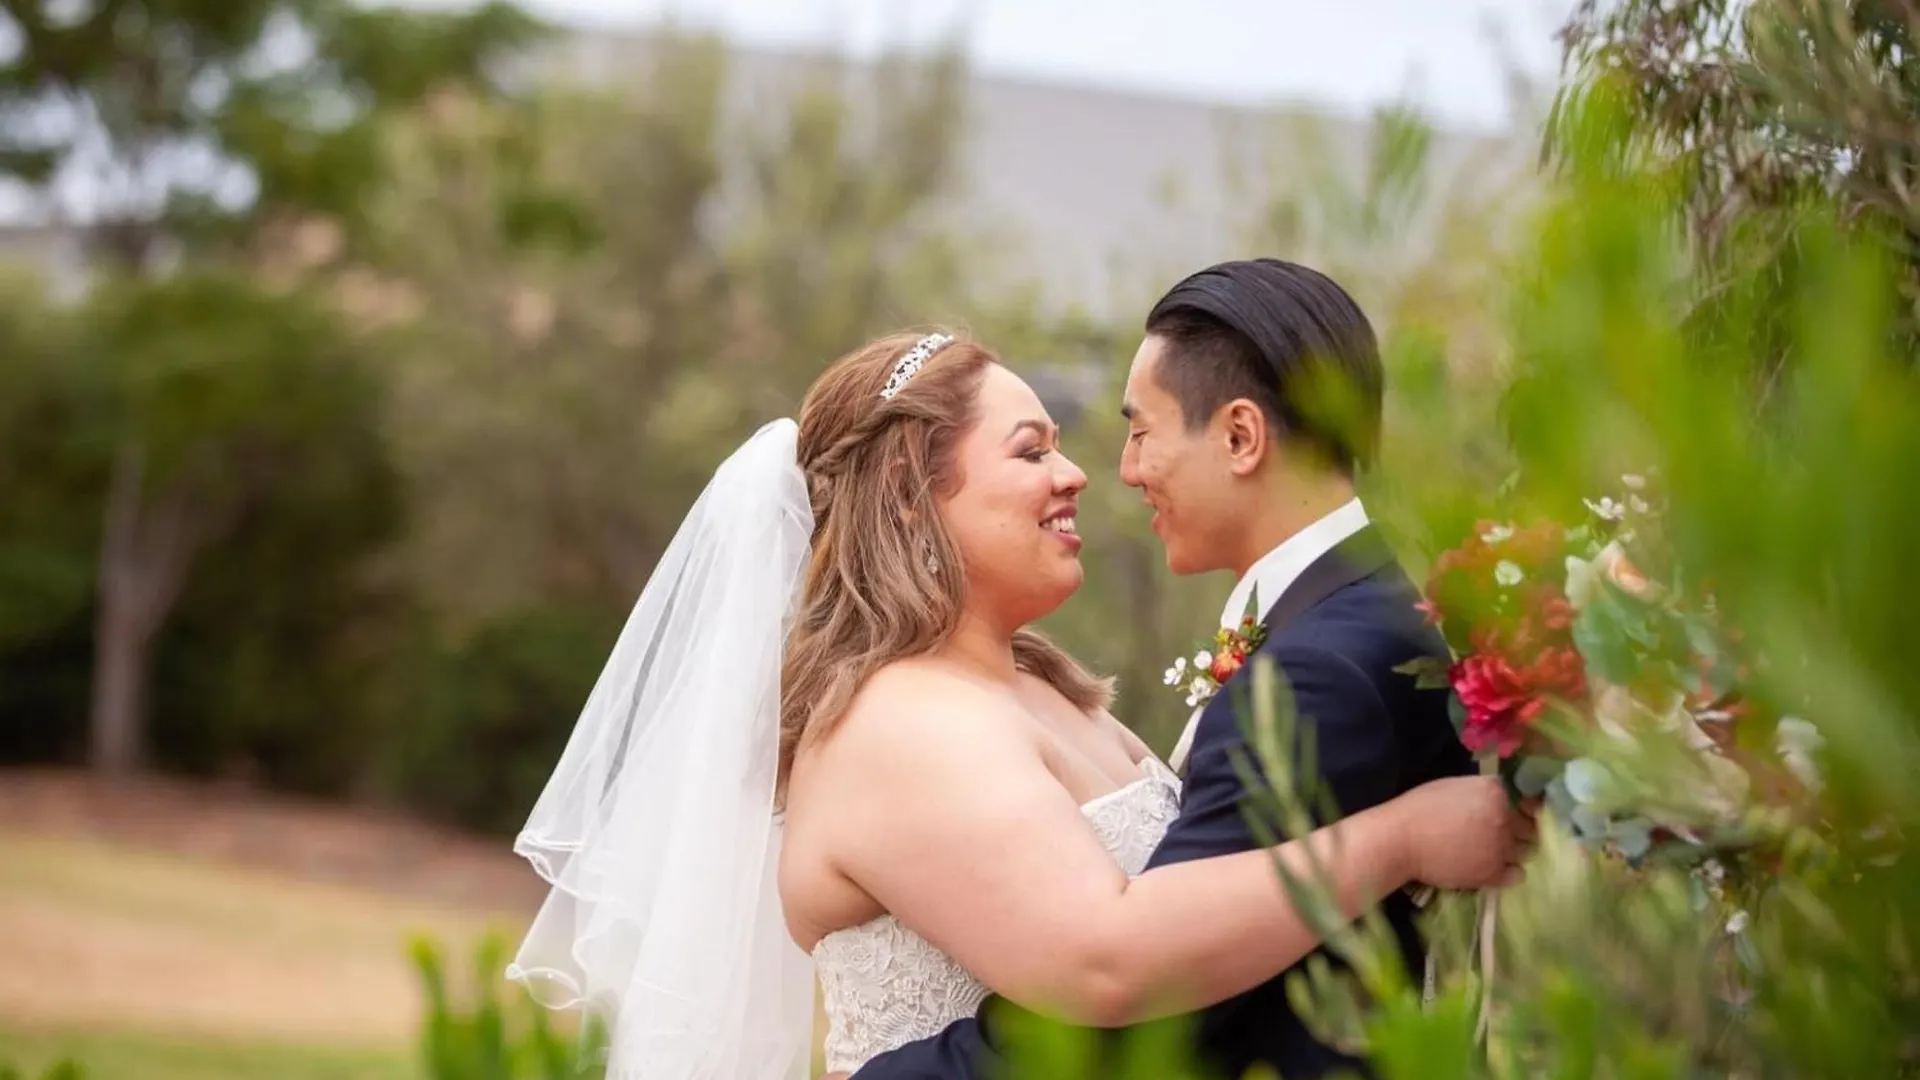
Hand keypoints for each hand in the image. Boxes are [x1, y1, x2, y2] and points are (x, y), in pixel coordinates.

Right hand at [1393, 776, 1535, 890]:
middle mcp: (1504, 818)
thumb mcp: (1454, 786)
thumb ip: (1483, 792)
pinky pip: (1517, 874)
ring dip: (1514, 852)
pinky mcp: (1492, 873)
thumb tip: (1500, 801)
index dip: (1516, 810)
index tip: (1505, 816)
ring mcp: (1500, 847)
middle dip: (1517, 831)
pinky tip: (1491, 868)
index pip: (1524, 802)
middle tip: (1496, 836)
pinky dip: (1508, 872)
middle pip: (1530, 828)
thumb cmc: (1419, 808)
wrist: (1399, 841)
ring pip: (1526, 851)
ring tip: (1492, 853)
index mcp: (1495, 793)